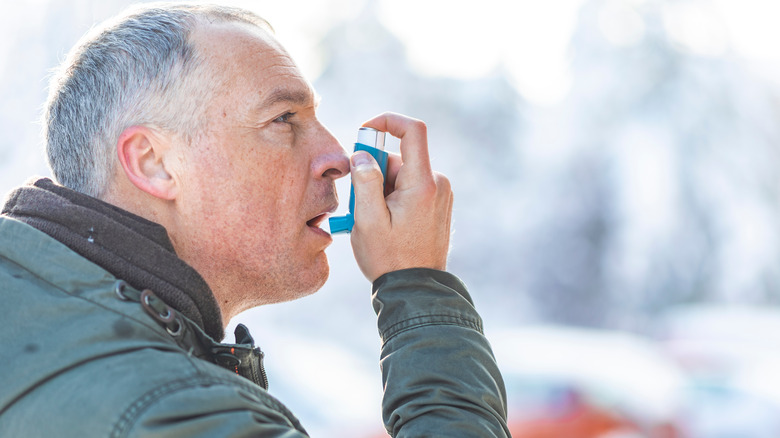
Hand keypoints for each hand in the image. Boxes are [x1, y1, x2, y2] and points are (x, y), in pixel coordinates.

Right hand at [349, 112, 452, 281]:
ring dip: (383, 188)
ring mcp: (441, 194)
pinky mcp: (439, 204)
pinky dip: (394, 196)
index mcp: (423, 184)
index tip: (364, 131)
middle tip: (360, 202)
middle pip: (400, 158)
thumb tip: (363, 155)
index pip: (413, 131)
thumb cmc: (389, 258)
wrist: (416, 289)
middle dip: (375, 171)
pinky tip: (388, 223)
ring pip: (403, 174)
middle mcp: (438, 184)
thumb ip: (365, 183)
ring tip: (375, 220)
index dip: (387, 121)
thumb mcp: (368, 221)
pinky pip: (411, 187)